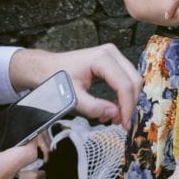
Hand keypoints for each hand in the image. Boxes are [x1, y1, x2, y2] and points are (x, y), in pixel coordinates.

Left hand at [9, 45, 140, 129]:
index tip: (125, 124)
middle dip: (130, 104)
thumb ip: (92, 107)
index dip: (128, 106)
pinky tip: (111, 109)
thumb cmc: (55, 78)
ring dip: (127, 101)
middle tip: (122, 124)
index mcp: (102, 58)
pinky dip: (122, 97)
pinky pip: (125, 80)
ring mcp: (113, 56)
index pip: (124, 84)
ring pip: (132, 81)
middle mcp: (111, 53)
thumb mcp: (72, 96)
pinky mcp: (112, 62)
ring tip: (114, 118)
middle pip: (133, 81)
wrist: (45, 67)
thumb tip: (114, 114)